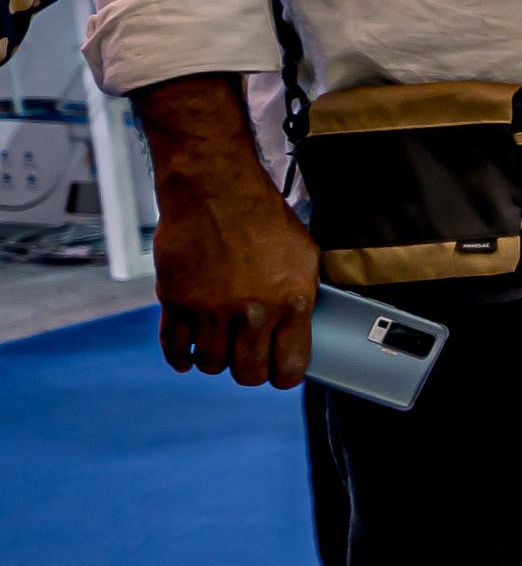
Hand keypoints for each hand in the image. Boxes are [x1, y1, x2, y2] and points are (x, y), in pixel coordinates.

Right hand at [155, 161, 319, 385]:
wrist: (215, 190)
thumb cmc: (262, 218)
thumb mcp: (305, 258)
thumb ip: (301, 299)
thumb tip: (300, 332)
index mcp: (290, 303)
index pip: (289, 368)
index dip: (284, 375)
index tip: (279, 371)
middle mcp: (250, 312)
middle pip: (247, 374)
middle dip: (249, 372)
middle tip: (248, 360)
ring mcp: (210, 309)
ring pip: (210, 364)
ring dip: (215, 360)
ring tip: (220, 346)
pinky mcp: (175, 300)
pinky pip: (173, 346)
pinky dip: (179, 357)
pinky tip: (186, 356)